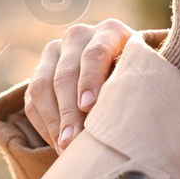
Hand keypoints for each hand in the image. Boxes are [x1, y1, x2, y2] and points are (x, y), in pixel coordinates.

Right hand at [24, 19, 133, 151]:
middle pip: (66, 73)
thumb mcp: (147, 73)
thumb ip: (137, 84)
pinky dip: (43, 122)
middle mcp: (79, 36)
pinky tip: (56, 143)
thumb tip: (129, 116)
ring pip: (42, 85)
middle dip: (68, 110)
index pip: (95, 54)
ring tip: (64, 147)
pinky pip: (32, 97)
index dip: (90, 80)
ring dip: (52, 120)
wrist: (130, 65)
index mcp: (110, 31)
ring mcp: (56, 51)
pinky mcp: (41, 69)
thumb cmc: (146, 76)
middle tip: (73, 140)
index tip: (89, 107)